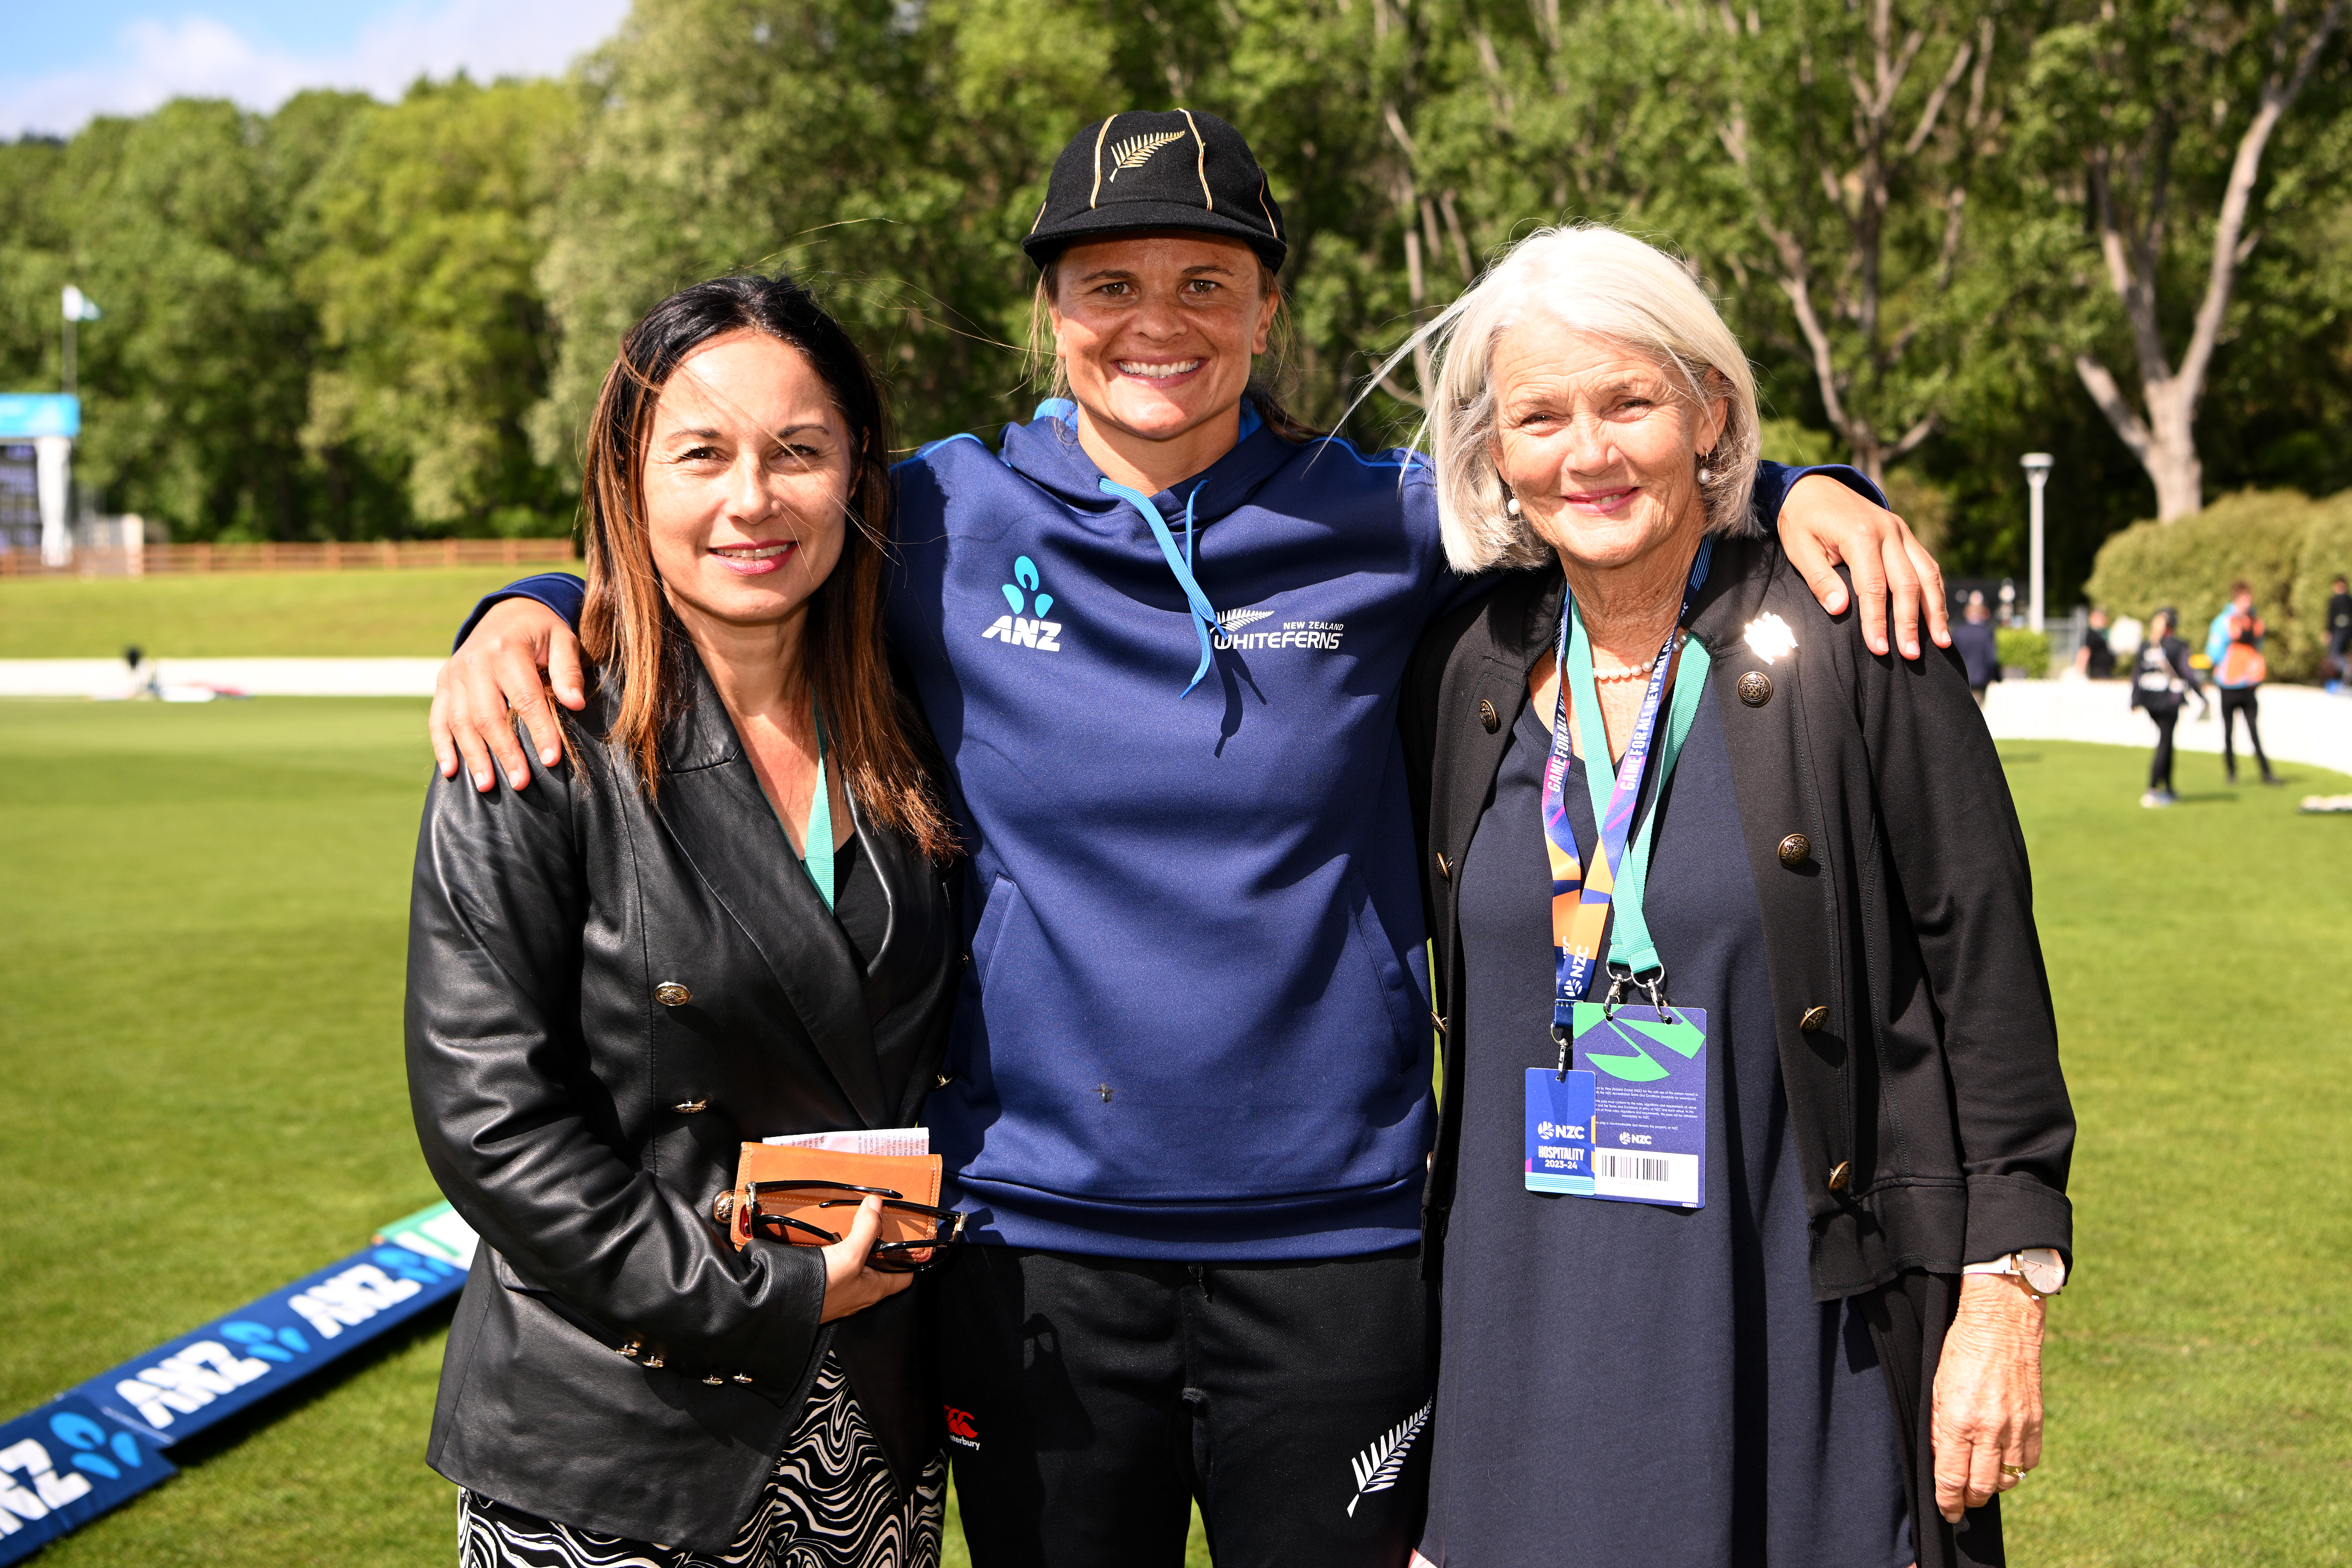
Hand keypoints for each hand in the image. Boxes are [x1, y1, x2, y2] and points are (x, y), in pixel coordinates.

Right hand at [429, 598, 586, 791]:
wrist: (505, 613)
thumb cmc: (540, 632)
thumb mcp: (562, 639)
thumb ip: (568, 670)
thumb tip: (575, 703)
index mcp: (506, 649)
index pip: (525, 698)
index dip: (539, 731)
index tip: (552, 759)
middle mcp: (474, 662)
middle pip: (489, 715)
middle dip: (505, 752)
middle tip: (521, 783)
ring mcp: (453, 674)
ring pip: (459, 721)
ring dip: (473, 756)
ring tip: (488, 786)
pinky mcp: (443, 684)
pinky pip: (437, 718)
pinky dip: (442, 746)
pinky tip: (451, 771)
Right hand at [818, 1195, 914, 1321]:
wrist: (781, 1303)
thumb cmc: (823, 1289)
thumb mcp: (851, 1255)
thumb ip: (867, 1229)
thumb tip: (877, 1203)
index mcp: (876, 1288)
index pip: (905, 1276)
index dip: (911, 1259)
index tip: (911, 1237)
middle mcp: (862, 1290)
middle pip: (880, 1266)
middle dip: (881, 1244)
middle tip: (880, 1221)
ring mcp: (842, 1289)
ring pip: (858, 1264)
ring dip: (859, 1245)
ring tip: (858, 1224)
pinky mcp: (824, 1283)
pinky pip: (838, 1264)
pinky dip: (838, 1250)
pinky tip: (831, 1236)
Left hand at [1779, 474, 1949, 659]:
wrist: (1813, 486)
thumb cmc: (1802, 521)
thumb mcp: (1799, 548)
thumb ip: (1819, 578)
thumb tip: (1839, 609)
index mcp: (1860, 535)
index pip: (1874, 587)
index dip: (1877, 620)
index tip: (1879, 649)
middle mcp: (1888, 531)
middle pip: (1907, 583)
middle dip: (1911, 623)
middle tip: (1912, 656)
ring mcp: (1901, 531)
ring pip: (1927, 573)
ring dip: (1935, 610)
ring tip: (1941, 642)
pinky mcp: (1905, 534)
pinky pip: (1927, 564)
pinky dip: (1935, 590)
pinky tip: (1938, 615)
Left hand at [1931, 1273, 2045, 1522]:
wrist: (2001, 1323)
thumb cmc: (1962, 1351)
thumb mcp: (1937, 1389)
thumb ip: (1941, 1429)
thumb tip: (1945, 1463)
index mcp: (1960, 1419)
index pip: (1953, 1477)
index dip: (1949, 1501)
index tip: (1948, 1511)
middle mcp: (1990, 1428)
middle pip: (1982, 1486)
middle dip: (1970, 1499)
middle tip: (1963, 1501)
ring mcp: (2017, 1426)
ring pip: (2008, 1479)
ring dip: (1994, 1484)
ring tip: (1982, 1479)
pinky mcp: (2035, 1421)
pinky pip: (2028, 1461)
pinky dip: (2016, 1467)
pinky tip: (2005, 1460)